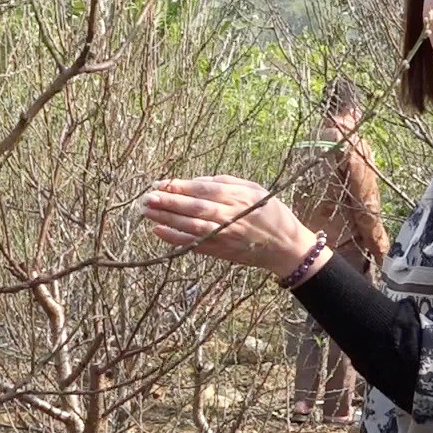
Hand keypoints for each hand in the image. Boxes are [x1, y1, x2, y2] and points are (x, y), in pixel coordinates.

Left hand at [140, 176, 323, 278]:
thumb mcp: (253, 189)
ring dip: (167, 219)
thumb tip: (196, 181)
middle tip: (147, 197)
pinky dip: (175, 239)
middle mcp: (231, 216)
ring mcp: (225, 236)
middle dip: (169, 202)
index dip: (181, 186)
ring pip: (191, 226)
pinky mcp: (221, 251)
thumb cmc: (270, 213)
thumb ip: (225, 182)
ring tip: (147, 211)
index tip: (160, 183)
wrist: (285, 247)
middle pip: (195, 208)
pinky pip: (194, 244)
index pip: (204, 190)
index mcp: (239, 197)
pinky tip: (158, 231)